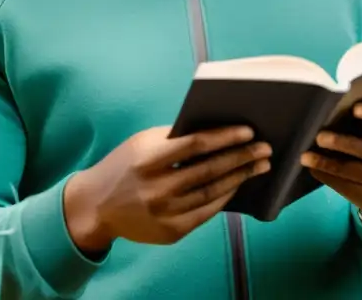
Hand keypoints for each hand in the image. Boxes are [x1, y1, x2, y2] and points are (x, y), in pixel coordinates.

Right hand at [64, 125, 270, 251]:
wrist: (95, 206)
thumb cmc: (125, 165)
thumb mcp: (143, 143)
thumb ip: (175, 137)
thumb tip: (218, 130)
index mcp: (148, 160)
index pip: (195, 145)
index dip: (225, 137)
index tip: (249, 131)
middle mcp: (156, 188)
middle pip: (209, 170)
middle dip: (242, 157)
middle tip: (265, 149)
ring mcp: (164, 213)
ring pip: (212, 192)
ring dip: (240, 178)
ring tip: (259, 166)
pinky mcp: (170, 232)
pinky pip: (206, 212)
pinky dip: (224, 197)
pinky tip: (238, 185)